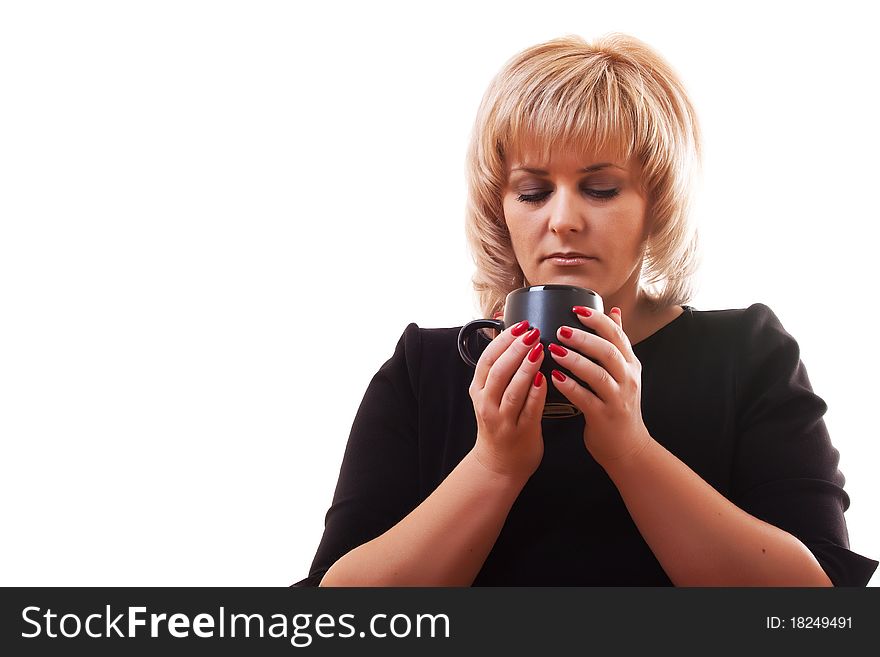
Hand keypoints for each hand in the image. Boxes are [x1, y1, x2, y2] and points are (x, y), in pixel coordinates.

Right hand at [469, 320, 546, 480]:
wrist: (500, 464)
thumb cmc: (499, 424)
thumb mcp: (489, 394)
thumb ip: (499, 368)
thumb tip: (507, 333)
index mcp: (479, 390)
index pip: (487, 359)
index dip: (503, 340)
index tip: (519, 325)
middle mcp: (487, 403)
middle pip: (499, 370)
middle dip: (516, 349)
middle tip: (532, 332)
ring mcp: (503, 419)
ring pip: (513, 389)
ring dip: (526, 367)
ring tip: (539, 349)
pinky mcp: (521, 432)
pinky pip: (530, 409)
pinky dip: (537, 392)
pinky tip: (546, 378)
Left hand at [547, 306, 651, 467]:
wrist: (628, 447)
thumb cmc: (619, 406)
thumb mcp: (625, 372)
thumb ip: (617, 343)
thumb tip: (614, 312)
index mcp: (630, 365)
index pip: (617, 335)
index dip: (598, 320)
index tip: (578, 309)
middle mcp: (627, 379)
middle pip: (608, 352)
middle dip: (584, 338)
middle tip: (562, 330)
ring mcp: (617, 399)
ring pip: (598, 374)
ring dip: (575, 360)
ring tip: (554, 350)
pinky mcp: (604, 417)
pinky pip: (586, 399)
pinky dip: (570, 387)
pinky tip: (555, 378)